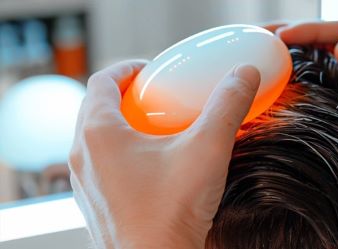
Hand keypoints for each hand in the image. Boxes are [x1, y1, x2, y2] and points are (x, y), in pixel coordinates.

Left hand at [69, 60, 260, 248]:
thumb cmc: (169, 213)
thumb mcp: (208, 149)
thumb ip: (227, 106)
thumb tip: (244, 75)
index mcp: (99, 133)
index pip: (102, 81)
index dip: (126, 69)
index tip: (150, 71)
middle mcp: (83, 155)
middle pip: (97, 108)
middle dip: (127, 97)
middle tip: (157, 98)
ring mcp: (86, 182)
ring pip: (97, 139)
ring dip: (123, 126)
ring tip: (157, 131)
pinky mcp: (97, 204)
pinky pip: (103, 166)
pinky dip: (122, 155)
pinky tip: (154, 168)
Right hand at [267, 21, 337, 161]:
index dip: (310, 30)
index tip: (283, 36)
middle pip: (323, 36)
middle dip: (292, 32)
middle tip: (259, 34)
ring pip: (318, 53)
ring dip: (290, 49)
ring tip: (260, 48)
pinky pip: (319, 73)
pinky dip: (298, 69)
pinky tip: (279, 73)